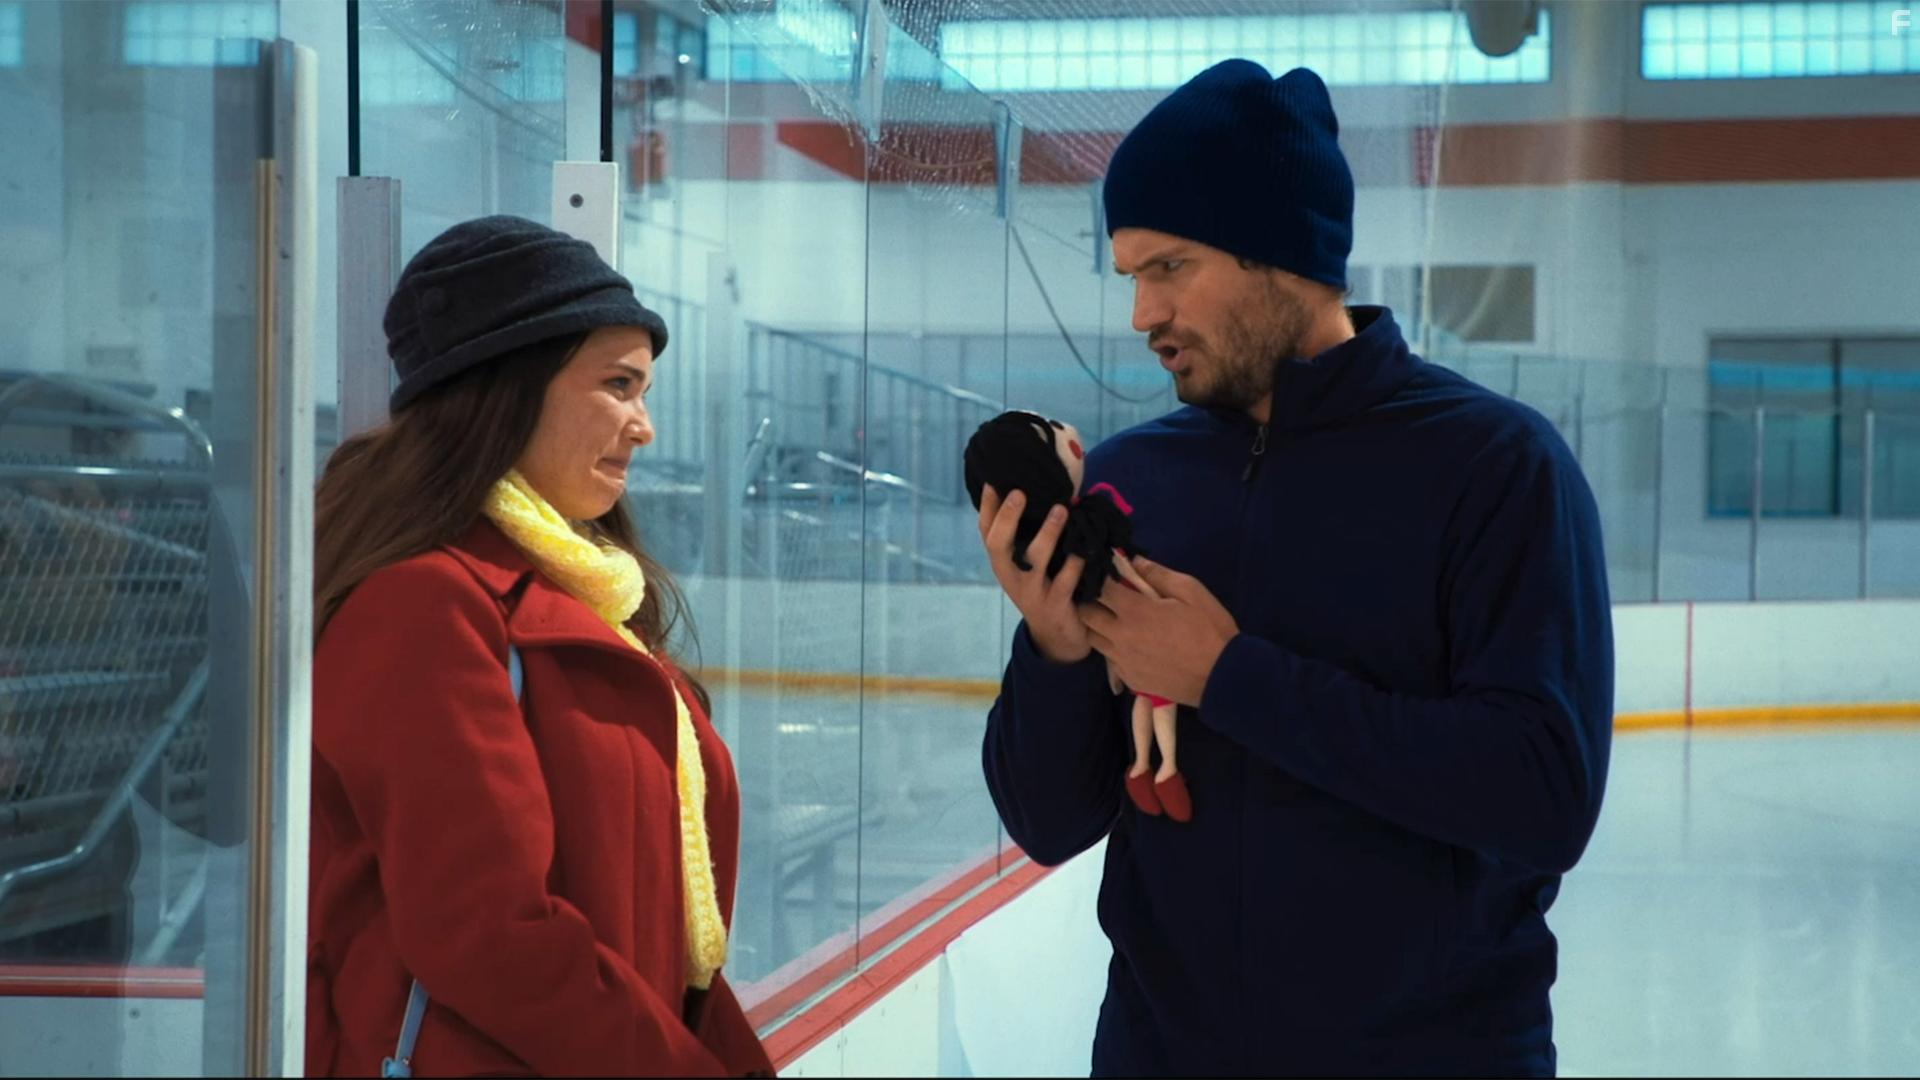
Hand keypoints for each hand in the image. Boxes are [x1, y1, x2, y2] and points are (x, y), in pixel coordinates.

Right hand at [978, 484, 1090, 663]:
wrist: (1057, 638)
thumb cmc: (1043, 588)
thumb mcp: (1027, 566)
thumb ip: (1026, 536)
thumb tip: (1034, 490)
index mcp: (1003, 563)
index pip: (986, 532)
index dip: (988, 507)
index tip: (993, 481)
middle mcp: (1011, 576)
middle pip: (999, 545)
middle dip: (1007, 519)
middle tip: (1019, 492)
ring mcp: (1032, 592)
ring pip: (1035, 560)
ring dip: (1048, 533)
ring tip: (1061, 510)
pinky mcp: (1056, 605)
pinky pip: (1065, 581)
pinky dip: (1075, 564)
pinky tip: (1083, 549)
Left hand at [1081, 555, 1238, 706]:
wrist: (1222, 676)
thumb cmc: (1209, 629)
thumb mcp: (1191, 591)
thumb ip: (1158, 574)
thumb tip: (1134, 562)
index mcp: (1134, 611)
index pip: (1099, 588)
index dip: (1100, 578)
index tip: (1107, 574)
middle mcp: (1120, 636)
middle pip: (1086, 615)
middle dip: (1092, 602)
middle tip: (1108, 598)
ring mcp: (1122, 661)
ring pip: (1093, 639)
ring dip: (1100, 627)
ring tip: (1119, 622)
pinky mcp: (1129, 679)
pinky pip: (1110, 660)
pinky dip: (1114, 650)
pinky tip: (1133, 646)